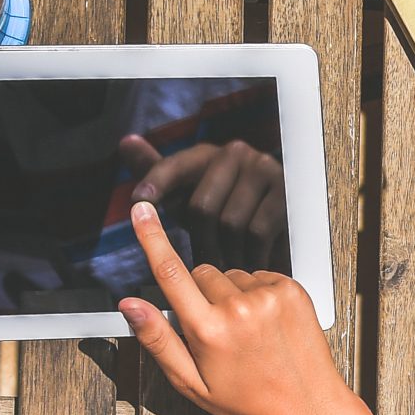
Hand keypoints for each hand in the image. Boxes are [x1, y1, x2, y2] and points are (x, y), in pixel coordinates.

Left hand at [119, 134, 287, 271]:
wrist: (281, 221)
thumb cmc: (226, 211)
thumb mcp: (190, 196)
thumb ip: (159, 174)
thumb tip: (127, 143)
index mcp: (207, 154)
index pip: (175, 167)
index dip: (156, 182)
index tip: (139, 200)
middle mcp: (236, 153)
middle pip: (202, 206)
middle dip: (200, 244)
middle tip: (200, 271)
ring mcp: (264, 170)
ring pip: (230, 224)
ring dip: (226, 255)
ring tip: (227, 271)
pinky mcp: (286, 194)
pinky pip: (257, 233)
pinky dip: (250, 256)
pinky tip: (249, 266)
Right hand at [119, 200, 345, 414]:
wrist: (307, 407)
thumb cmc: (248, 401)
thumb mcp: (191, 383)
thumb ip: (158, 339)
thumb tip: (128, 304)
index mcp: (208, 331)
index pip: (170, 273)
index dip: (151, 237)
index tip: (141, 210)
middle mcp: (238, 308)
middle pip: (200, 273)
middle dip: (200, 294)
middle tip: (216, 331)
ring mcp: (268, 295)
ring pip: (230, 275)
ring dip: (230, 294)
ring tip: (246, 331)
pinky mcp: (291, 288)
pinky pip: (259, 275)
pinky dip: (256, 292)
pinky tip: (264, 323)